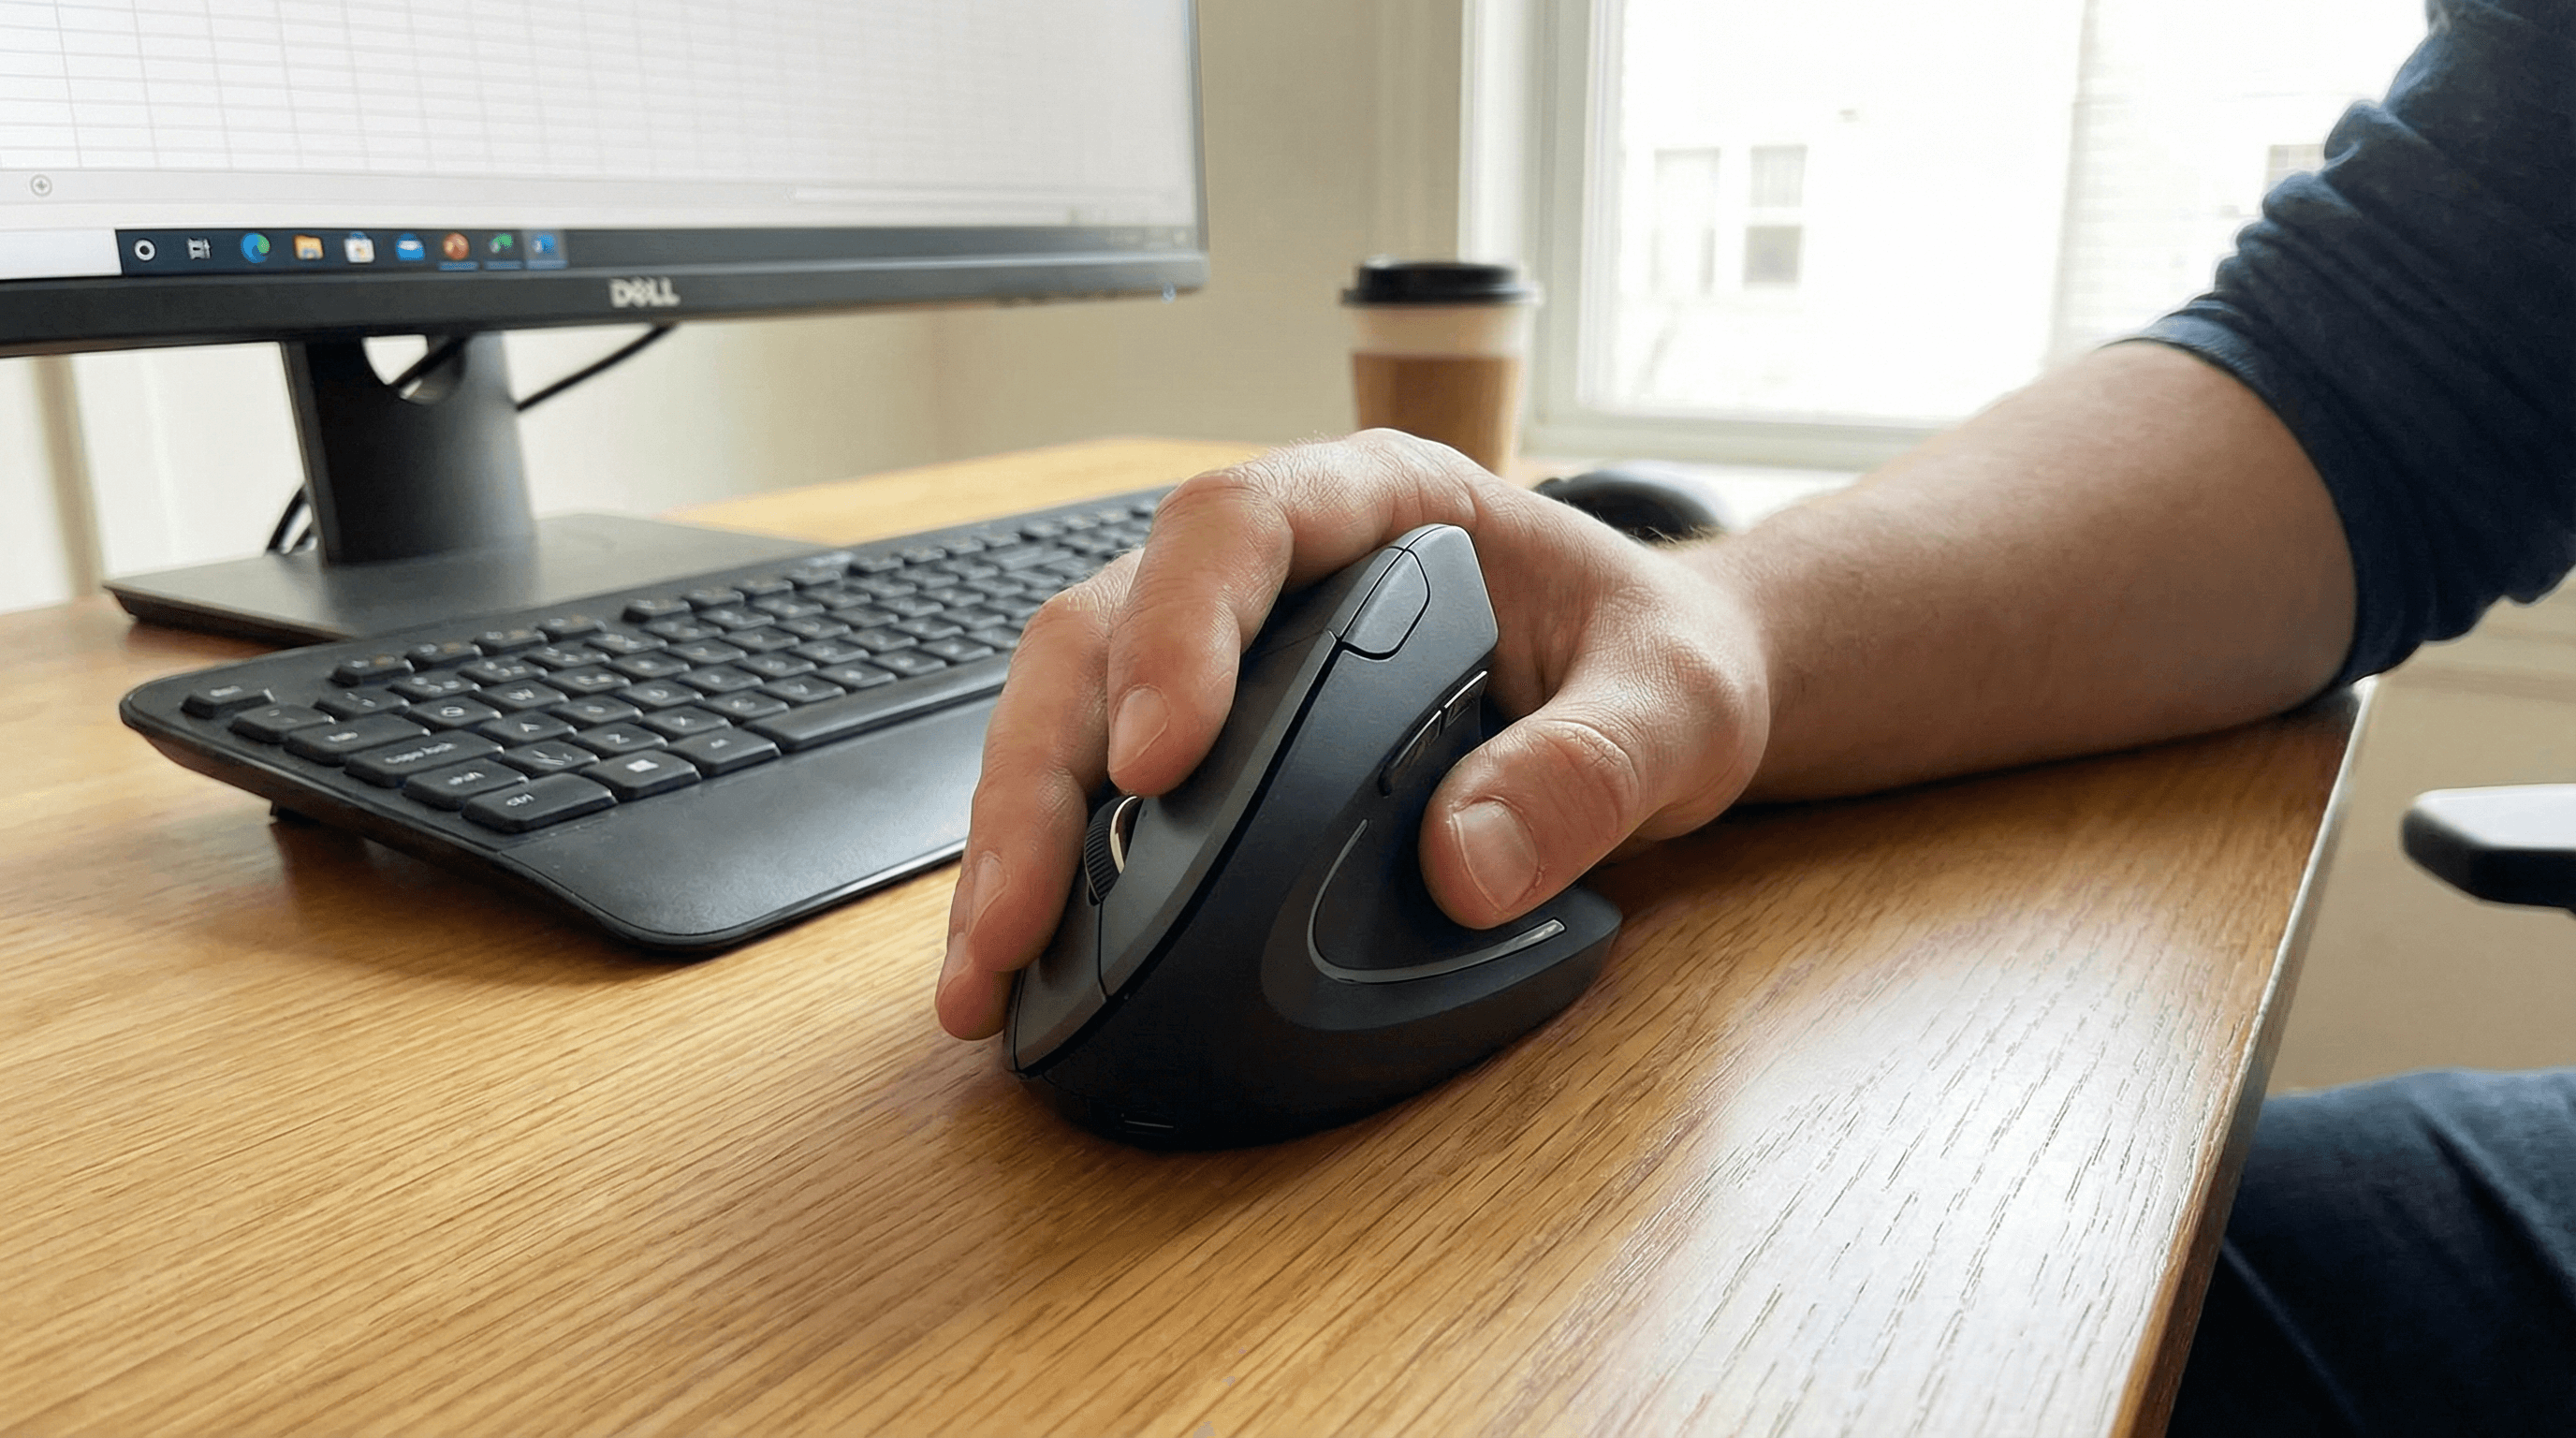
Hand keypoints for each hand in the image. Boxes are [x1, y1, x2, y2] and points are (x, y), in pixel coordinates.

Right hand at [933, 430, 1772, 1038]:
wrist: (1658, 694)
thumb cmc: (1659, 663)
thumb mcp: (1678, 705)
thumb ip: (1594, 767)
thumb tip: (1465, 866)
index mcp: (1382, 500)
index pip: (1236, 521)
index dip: (1176, 631)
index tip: (1160, 763)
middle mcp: (1276, 567)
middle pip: (1103, 625)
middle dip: (1040, 770)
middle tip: (1019, 913)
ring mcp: (1224, 653)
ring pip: (1068, 709)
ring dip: (1012, 836)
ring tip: (986, 971)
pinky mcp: (1210, 744)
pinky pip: (1096, 788)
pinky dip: (1052, 873)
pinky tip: (1022, 962)